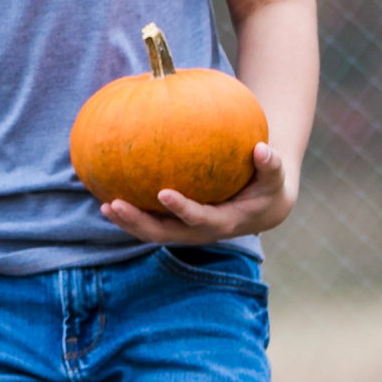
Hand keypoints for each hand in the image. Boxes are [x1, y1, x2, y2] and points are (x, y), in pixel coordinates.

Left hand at [99, 142, 296, 245]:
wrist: (261, 209)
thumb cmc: (267, 187)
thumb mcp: (276, 177)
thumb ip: (271, 165)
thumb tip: (262, 148)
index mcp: (222, 222)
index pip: (198, 219)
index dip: (181, 209)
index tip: (163, 193)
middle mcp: (199, 232)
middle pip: (163, 233)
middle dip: (138, 222)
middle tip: (115, 204)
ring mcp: (185, 231)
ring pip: (151, 232)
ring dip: (128, 222)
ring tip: (105, 206)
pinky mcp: (176, 225)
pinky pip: (150, 220)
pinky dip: (130, 213)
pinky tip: (109, 192)